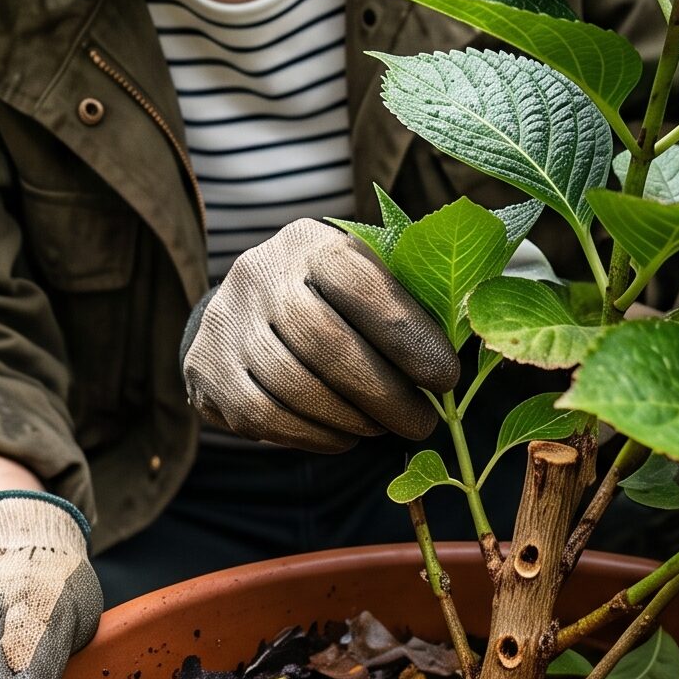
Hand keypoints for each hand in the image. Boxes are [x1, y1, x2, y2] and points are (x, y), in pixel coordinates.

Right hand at [181, 217, 459, 451]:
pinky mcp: (206, 370)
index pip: (362, 284)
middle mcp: (259, 273)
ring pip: (292, 385)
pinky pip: (264, 416)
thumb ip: (411, 301)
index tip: (446, 378)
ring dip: (351, 419)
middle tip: (423, 423)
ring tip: (383, 429)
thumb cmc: (332, 300)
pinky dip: (313, 436)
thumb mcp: (366, 278)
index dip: (409, 336)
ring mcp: (225, 322)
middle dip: (384, 393)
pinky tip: (344, 437)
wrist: (244, 310)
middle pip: (326, 342)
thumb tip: (471, 335)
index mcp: (310, 242)